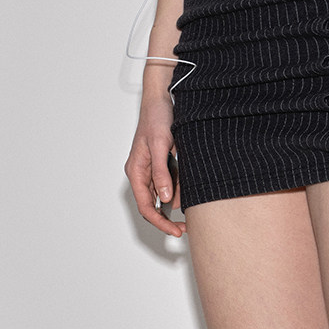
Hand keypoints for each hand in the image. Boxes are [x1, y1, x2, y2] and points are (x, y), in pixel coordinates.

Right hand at [126, 92, 185, 237]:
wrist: (161, 97)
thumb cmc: (156, 117)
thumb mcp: (160, 145)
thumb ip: (161, 172)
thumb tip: (167, 199)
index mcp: (135, 170)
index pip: (145, 206)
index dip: (159, 222)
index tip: (175, 230)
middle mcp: (141, 172)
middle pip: (152, 205)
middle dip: (167, 219)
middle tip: (185, 229)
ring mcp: (151, 168)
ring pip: (163, 196)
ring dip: (176, 204)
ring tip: (192, 210)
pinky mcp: (161, 163)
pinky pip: (169, 183)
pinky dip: (180, 189)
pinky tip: (190, 191)